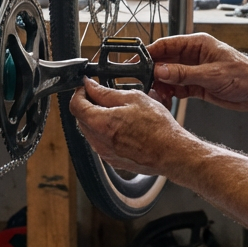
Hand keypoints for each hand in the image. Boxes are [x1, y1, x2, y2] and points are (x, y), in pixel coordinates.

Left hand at [68, 77, 187, 175]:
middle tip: (101, 96)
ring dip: (96, 118)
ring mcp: (104, 152)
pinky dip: (104, 131)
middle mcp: (98, 141)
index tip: (87, 87)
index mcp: (101, 123)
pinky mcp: (112, 160)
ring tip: (116, 111)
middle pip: (80, 118)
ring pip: (89, 131)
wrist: (172, 153)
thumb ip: (106, 92)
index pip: (75, 105)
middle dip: (87, 105)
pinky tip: (122, 126)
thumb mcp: (133, 98)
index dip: (79, 93)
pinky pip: (100, 142)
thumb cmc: (158, 128)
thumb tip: (91, 86)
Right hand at [146, 33, 247, 112]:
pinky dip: (170, 93)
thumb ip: (184, 73)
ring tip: (156, 94)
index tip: (137, 62)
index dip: (150, 53)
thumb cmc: (245, 74)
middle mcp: (193, 56)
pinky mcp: (197, 85)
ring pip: (169, 76)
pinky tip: (166, 98)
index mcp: (197, 44)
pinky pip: (177, 87)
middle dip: (153, 71)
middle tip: (143, 82)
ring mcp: (194, 71)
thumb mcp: (212, 74)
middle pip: (165, 61)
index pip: (166, 45)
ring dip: (161, 84)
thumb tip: (160, 71)